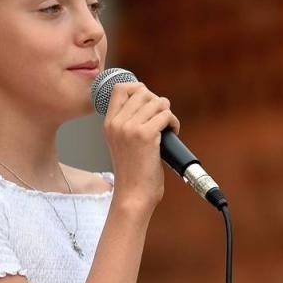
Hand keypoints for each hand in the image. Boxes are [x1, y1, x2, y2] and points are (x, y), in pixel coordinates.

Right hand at [102, 80, 179, 214]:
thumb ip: (129, 123)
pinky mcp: (145, 135)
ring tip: (168, 127)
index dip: (139, 89)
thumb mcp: (122, 143)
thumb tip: (150, 102)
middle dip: (157, 102)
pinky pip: (165, 115)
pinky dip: (173, 122)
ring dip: (168, 113)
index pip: (120, 88)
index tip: (149, 102)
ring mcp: (130, 128)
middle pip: (142, 92)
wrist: (133, 195)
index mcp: (109, 123)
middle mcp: (117, 123)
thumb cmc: (132, 173)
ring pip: (157, 102)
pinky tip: (172, 132)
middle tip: (161, 118)